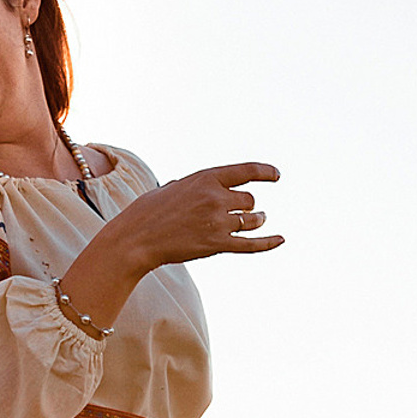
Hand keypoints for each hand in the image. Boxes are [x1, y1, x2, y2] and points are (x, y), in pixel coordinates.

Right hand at [113, 161, 284, 269]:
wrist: (136, 239)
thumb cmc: (148, 212)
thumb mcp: (175, 187)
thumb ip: (198, 187)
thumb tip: (215, 191)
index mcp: (206, 179)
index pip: (246, 171)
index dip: (265, 172)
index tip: (276, 175)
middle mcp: (216, 198)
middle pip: (248, 201)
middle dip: (248, 206)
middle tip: (248, 211)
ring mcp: (218, 222)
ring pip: (251, 220)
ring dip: (256, 220)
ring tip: (259, 220)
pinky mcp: (217, 245)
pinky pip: (250, 245)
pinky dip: (268, 243)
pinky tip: (280, 239)